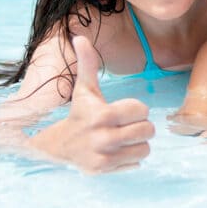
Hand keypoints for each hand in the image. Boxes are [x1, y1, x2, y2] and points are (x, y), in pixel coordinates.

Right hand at [31, 36, 154, 173]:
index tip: (123, 110)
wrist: (58, 146)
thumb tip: (79, 37)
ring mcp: (104, 157)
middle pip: (148, 130)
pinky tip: (116, 151)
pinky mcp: (105, 171)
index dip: (136, 109)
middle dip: (141, 126)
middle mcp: (103, 138)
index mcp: (102, 115)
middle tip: (126, 125)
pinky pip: (137, 163)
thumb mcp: (84, 89)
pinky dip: (131, 157)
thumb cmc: (79, 113)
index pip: (142, 110)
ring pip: (145, 148)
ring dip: (138, 143)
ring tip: (123, 138)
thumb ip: (87, 63)